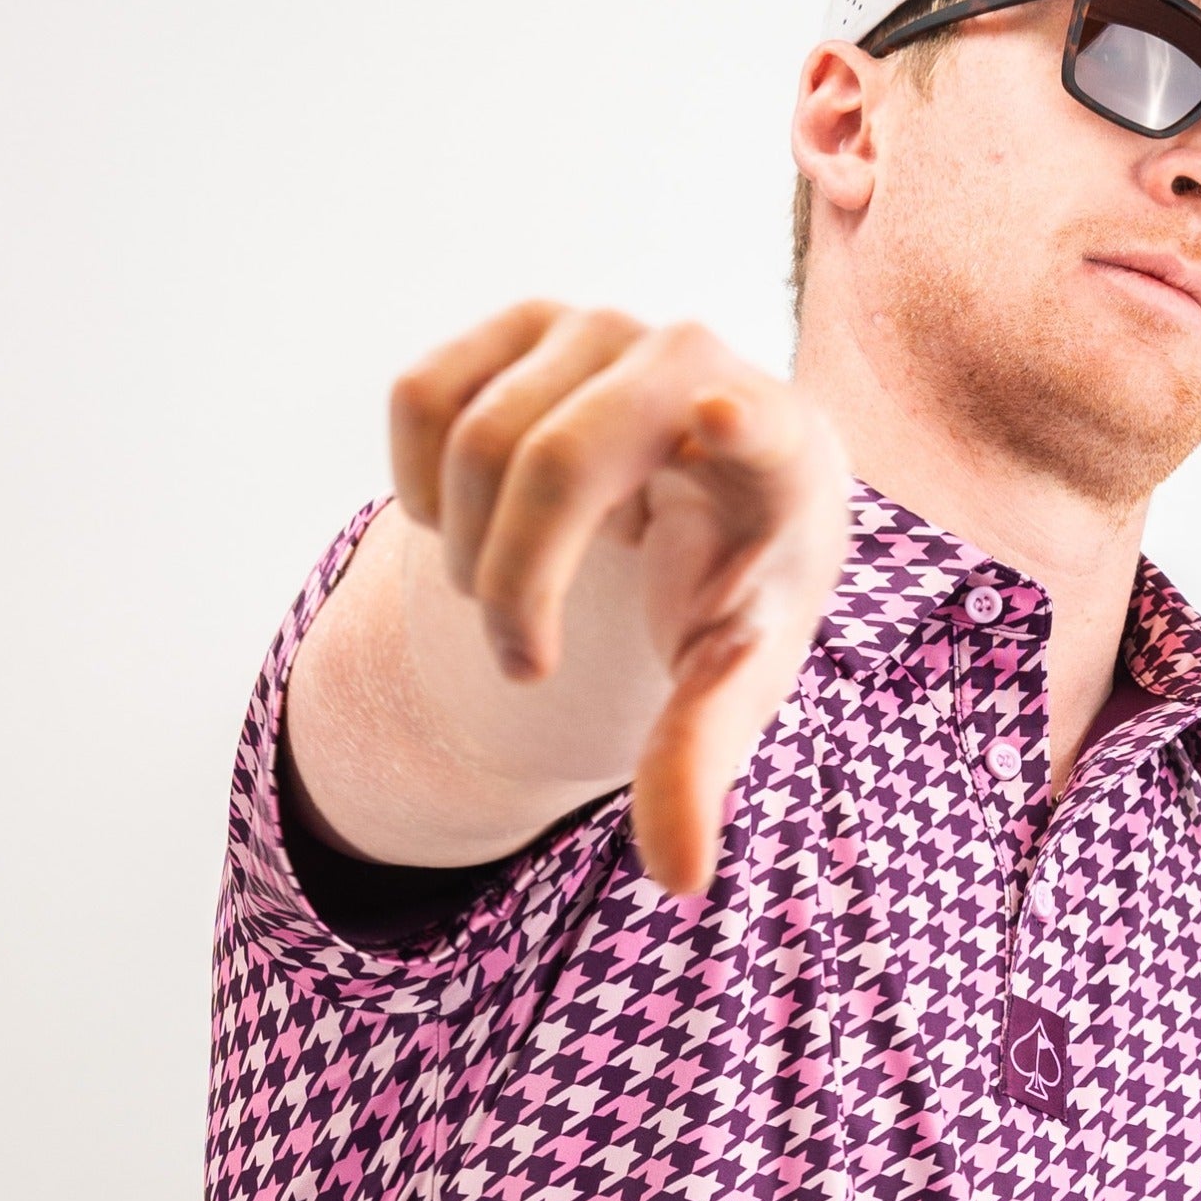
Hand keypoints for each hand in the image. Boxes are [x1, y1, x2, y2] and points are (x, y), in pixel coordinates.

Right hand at [388, 298, 852, 897]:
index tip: (714, 417)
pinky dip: (423, 487)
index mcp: (777, 454)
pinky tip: (480, 519)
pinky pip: (422, 399)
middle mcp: (693, 359)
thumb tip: (678, 881)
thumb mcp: (726, 685)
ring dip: (469, 549)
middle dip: (512, 580)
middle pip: (555, 461)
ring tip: (514, 589)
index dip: (734, 425)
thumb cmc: (735, 598)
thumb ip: (697, 767)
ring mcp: (604, 328)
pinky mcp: (528, 319)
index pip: (757, 428)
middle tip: (521, 659)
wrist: (717, 502)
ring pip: (473, 437)